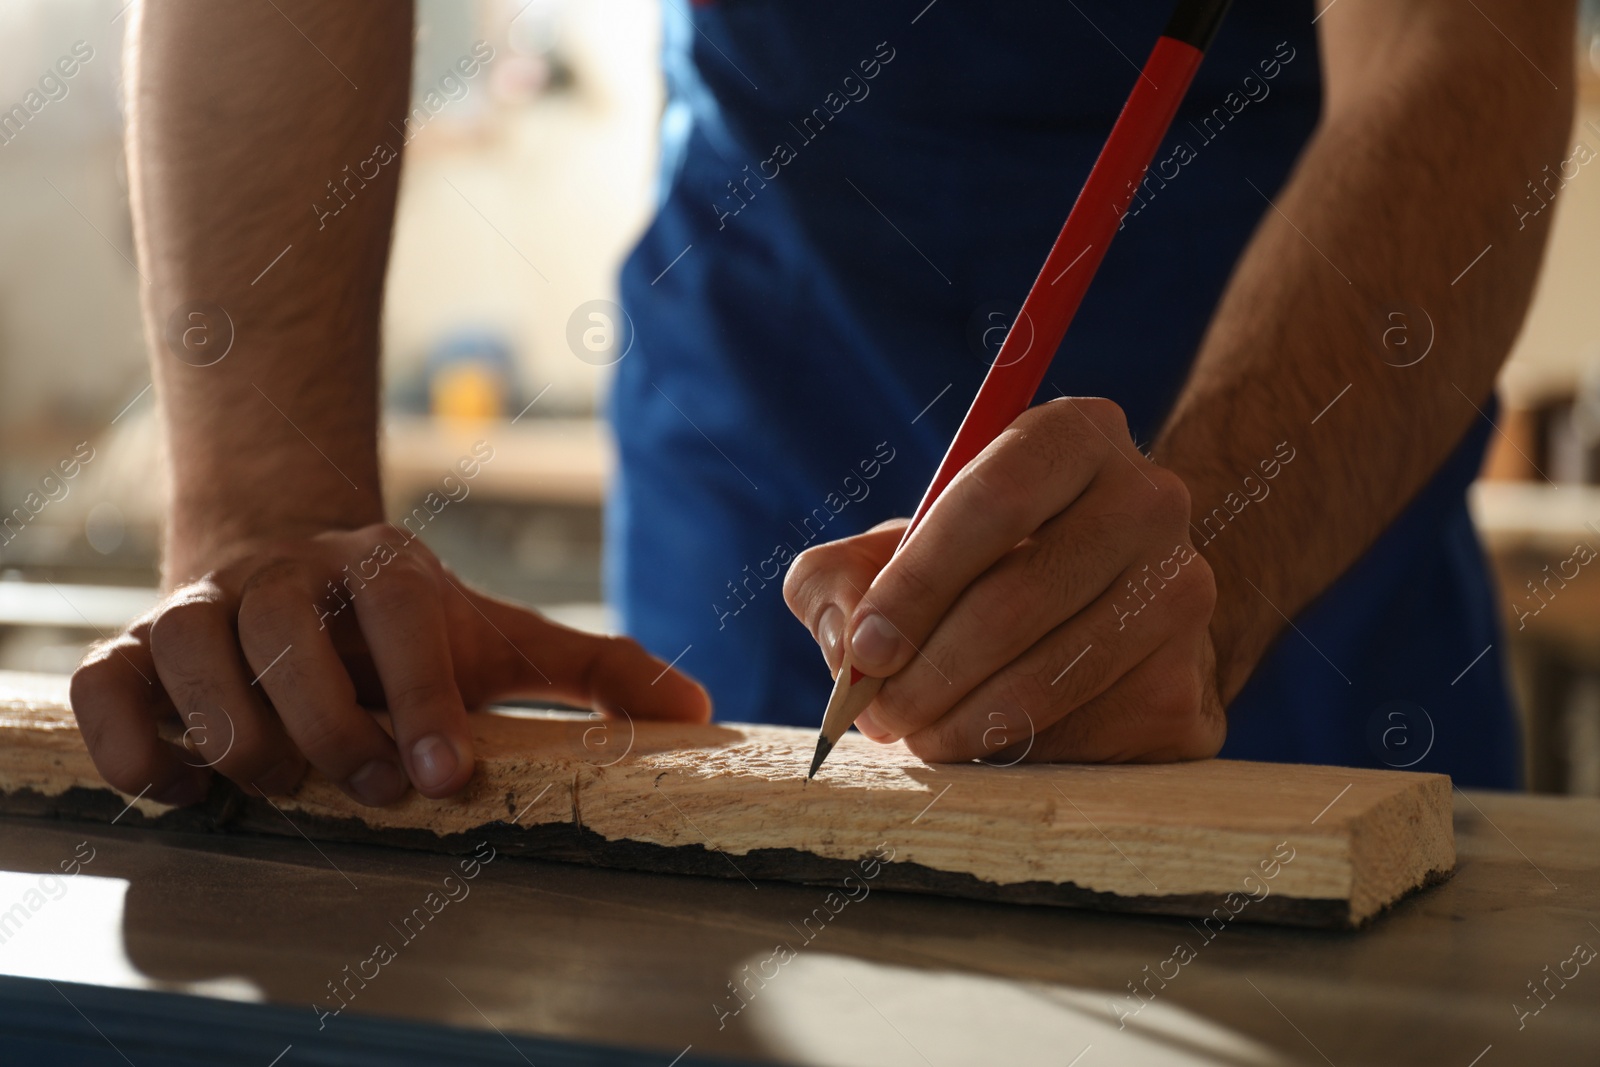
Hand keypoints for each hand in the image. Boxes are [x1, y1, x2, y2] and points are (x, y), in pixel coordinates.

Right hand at [70, 524, 709, 805]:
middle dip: (335, 737)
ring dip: (245, 744)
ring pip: (194, 663)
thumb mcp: (499, 639)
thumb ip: (594, 671)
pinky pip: (105, 690)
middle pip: (289, 649)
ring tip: (287, 779)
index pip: (401, 616)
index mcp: (382, 567)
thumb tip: (700, 712)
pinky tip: (186, 785)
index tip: (448, 777)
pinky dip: (136, 745)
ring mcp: (200, 605)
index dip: (424, 698)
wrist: (286, 566)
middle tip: (374, 787)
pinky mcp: (131, 647)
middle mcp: (283, 574)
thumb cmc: (406, 625)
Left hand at [784, 397, 1223, 763]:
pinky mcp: (1191, 686)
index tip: (865, 649)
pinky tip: (986, 746)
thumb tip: (844, 641)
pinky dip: (1018, 754)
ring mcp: (1184, 594)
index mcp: (1076, 435)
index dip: (918, 581)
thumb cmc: (984, 571)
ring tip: (919, 735)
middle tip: (878, 713)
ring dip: (962, 723)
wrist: (1119, 611)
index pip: (994, 497)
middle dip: (927, 670)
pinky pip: (1087, 736)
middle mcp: (1150, 501)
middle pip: (1019, 597)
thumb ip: (839, 577)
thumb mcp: (903, 548)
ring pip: (1052, 676)